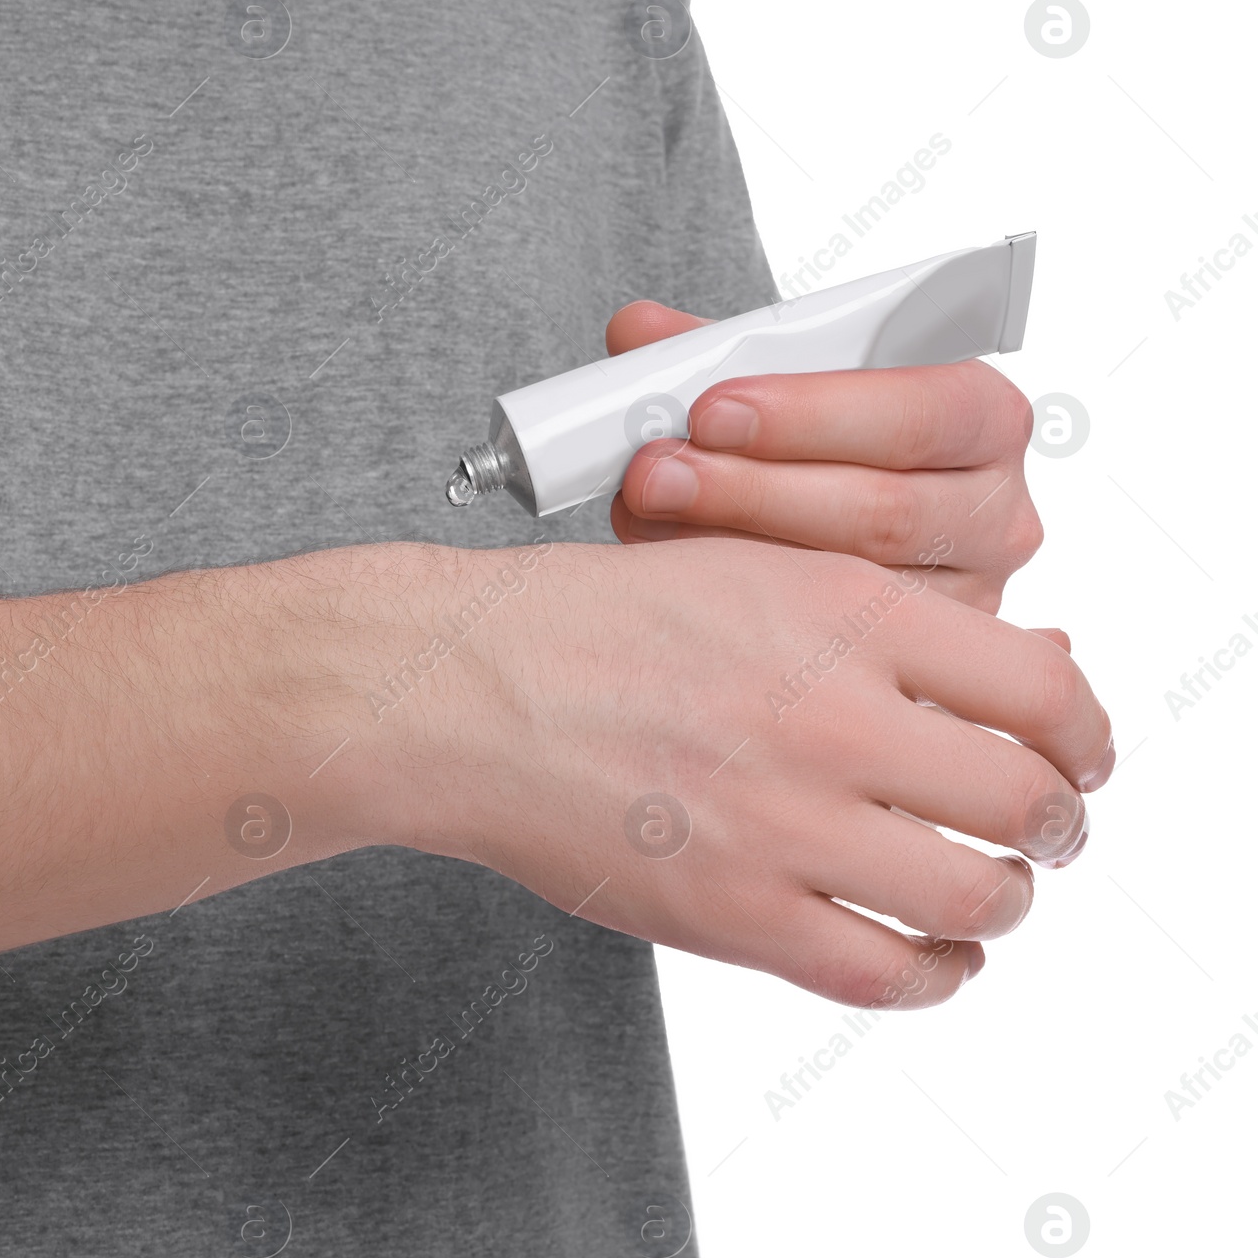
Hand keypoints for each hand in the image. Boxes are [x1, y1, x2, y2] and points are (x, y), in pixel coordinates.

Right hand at [393, 537, 1112, 1009]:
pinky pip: (886, 974)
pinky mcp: (733, 914)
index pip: (1042, 688)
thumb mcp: (751, 570)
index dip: (1083, 734)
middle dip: (1054, 826)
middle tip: (1040, 832)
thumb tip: (1037, 662)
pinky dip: (933, 976)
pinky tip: (927, 957)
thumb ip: (888, 617)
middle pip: (1028, 800)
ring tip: (982, 894)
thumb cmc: (586, 625)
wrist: (461, 689)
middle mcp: (831, 715)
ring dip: (1000, 902)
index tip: (1076, 754)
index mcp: (842, 611)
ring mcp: (784, 822)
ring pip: (977, 897)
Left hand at [604, 301, 1042, 612]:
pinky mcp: (919, 666)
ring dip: (730, 549)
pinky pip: (828, 647)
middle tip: (654, 470)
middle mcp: (996, 516)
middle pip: (880, 512)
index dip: (810, 413)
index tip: (711, 409)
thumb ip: (719, 347)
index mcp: (985, 420)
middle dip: (750, 489)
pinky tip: (670, 576)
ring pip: (849, 589)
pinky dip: (736, 606)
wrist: (828, 502)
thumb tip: (640, 333)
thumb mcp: (777, 376)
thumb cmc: (811, 433)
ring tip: (644, 513)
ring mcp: (966, 603)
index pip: (921, 416)